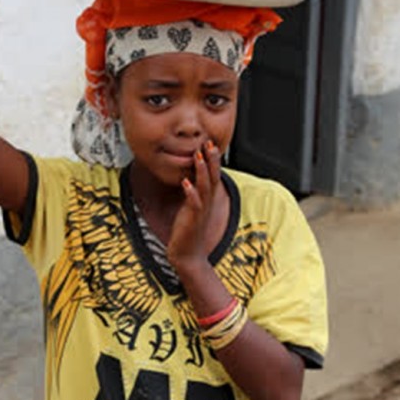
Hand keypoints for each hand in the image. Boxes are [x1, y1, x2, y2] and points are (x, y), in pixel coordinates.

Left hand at [166, 140, 222, 270]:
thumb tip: (189, 178)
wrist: (188, 255)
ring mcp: (200, 211)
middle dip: (211, 160)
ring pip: (204, 187)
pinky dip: (191, 193)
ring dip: (201, 171)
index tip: (210, 143)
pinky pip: (193, 204)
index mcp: (208, 199)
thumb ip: (194, 193)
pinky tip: (186, 183)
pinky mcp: (192, 220)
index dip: (213, 160)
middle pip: (213, 178)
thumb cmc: (189, 231)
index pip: (214, 175)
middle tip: (209, 143)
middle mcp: (207, 203)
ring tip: (198, 156)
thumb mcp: (193, 208)